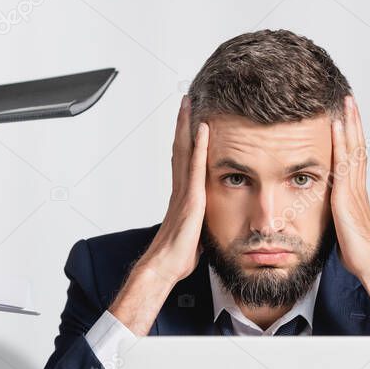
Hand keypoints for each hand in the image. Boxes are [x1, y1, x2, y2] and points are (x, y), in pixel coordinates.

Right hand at [109, 97, 208, 334]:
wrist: (164, 268)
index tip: (188, 121)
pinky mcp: (191, 198)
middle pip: (179, 148)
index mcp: (182, 196)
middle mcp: (181, 189)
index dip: (185, 140)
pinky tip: (203, 129)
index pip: (183, 161)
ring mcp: (184, 192)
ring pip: (184, 151)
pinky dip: (198, 145)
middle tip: (185, 100)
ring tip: (189, 103)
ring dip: (187, 125)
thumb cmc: (176, 257)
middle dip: (182, 123)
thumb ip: (199, 224)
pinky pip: (195, 167)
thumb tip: (205, 226)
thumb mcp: (194, 235)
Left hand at [329, 95, 369, 279]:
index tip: (347, 119)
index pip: (355, 158)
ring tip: (345, 102)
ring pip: (353, 148)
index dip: (352, 138)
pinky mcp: (347, 196)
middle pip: (357, 146)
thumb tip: (332, 220)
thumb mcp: (344, 232)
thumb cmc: (361, 255)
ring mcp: (354, 190)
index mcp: (356, 195)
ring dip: (349, 123)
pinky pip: (344, 162)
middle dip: (353, 122)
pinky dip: (341, 141)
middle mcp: (357, 187)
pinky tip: (335, 125)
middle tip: (349, 99)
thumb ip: (339, 220)